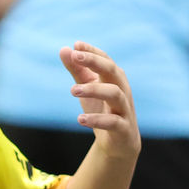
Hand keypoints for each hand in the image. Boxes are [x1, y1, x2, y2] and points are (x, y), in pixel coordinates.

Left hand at [61, 41, 139, 160]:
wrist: (118, 143)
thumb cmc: (102, 109)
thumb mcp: (87, 88)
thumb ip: (77, 70)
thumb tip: (64, 49)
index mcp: (114, 78)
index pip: (105, 59)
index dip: (92, 51)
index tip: (76, 45)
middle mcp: (122, 90)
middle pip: (113, 71)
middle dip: (95, 62)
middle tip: (75, 58)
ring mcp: (124, 109)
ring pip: (115, 93)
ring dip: (94, 89)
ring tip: (72, 90)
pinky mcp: (123, 128)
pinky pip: (113, 122)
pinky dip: (97, 119)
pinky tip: (80, 119)